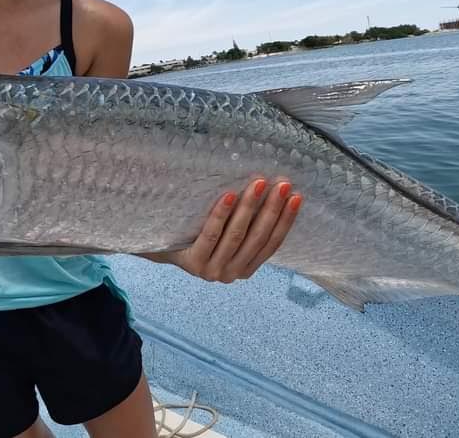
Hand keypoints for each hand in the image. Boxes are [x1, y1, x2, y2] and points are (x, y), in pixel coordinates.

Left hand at [140, 177, 302, 282]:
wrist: (162, 247)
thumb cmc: (201, 234)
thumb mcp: (228, 235)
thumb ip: (248, 225)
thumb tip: (278, 193)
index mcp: (246, 269)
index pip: (272, 244)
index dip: (286, 220)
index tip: (297, 197)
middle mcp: (231, 274)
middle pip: (257, 238)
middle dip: (272, 209)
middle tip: (283, 184)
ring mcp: (212, 271)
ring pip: (236, 235)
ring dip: (250, 207)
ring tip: (258, 183)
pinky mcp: (193, 263)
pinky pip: (211, 235)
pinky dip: (221, 215)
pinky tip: (228, 195)